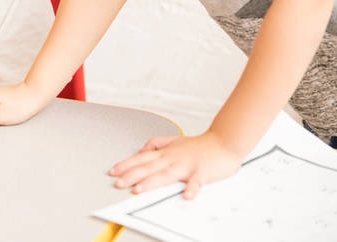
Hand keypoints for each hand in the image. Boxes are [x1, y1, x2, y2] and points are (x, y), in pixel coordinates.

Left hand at [108, 132, 242, 198]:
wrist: (224, 142)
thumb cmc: (199, 145)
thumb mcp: (173, 141)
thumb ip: (156, 144)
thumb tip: (141, 150)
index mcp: (166, 152)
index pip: (141, 158)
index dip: (126, 164)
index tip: (113, 171)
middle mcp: (173, 158)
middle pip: (149, 167)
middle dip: (132, 175)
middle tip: (118, 183)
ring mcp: (187, 165)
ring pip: (167, 174)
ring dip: (152, 182)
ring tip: (139, 189)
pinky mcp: (202, 172)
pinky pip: (196, 182)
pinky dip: (191, 188)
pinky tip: (186, 195)